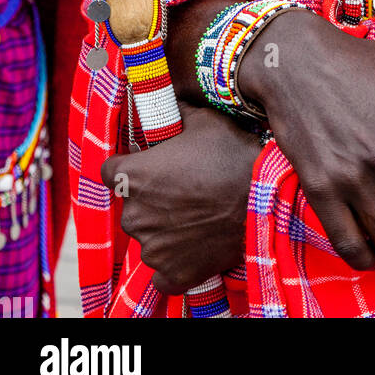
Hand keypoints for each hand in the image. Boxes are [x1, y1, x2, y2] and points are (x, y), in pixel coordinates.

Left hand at [101, 100, 260, 294]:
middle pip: (130, 206)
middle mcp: (134, 215)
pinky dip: (175, 262)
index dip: (129, 166)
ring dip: (164, 229)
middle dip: (150, 199)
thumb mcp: (205, 120)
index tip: (149, 166)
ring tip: (195, 217)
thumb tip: (169, 101)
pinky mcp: (171, 274)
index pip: (109, 171)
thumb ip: (177, 112)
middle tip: (181, 190)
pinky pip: (163, 272)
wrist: (265, 200)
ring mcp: (152, 249)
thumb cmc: (232, 156)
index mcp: (133, 176)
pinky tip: (195, 246)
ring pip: (148, 237)